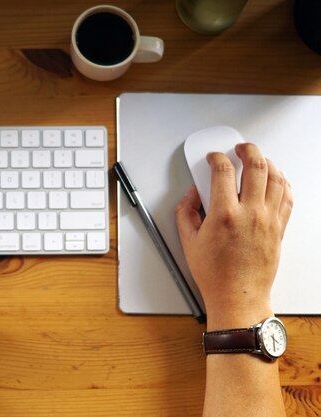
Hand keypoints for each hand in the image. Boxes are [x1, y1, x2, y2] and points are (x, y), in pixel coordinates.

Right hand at [175, 143, 291, 328]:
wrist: (238, 295)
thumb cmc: (215, 274)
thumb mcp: (188, 242)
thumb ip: (186, 213)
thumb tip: (190, 196)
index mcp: (224, 215)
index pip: (223, 171)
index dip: (217, 158)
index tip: (213, 158)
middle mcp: (250, 214)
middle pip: (256, 166)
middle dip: (247, 149)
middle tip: (240, 147)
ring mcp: (268, 220)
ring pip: (276, 178)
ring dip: (267, 162)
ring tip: (259, 159)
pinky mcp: (279, 228)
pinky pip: (287, 196)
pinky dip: (282, 182)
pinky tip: (275, 179)